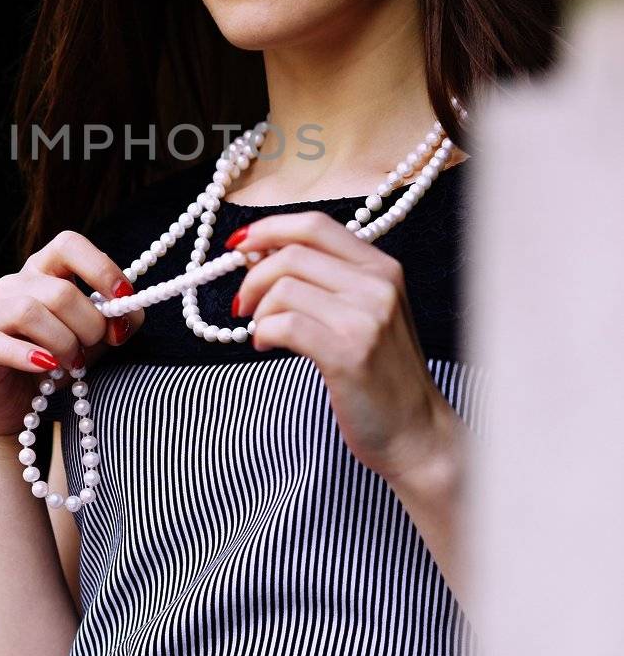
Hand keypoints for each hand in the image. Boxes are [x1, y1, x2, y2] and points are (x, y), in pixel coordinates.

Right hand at [0, 230, 144, 440]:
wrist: (12, 406)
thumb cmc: (54, 363)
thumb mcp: (95, 339)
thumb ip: (117, 320)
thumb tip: (127, 313)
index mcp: (44, 270)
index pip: (69, 244)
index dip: (100, 267)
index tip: (123, 297)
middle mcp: (15, 283)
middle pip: (60, 290)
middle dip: (88, 324)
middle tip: (91, 347)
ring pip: (32, 311)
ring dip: (63, 343)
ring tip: (71, 363)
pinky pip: (4, 342)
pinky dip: (32, 356)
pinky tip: (48, 367)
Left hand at [227, 211, 439, 481]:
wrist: (415, 431)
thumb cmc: (381, 374)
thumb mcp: (367, 312)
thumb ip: (328, 280)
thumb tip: (260, 254)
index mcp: (382, 267)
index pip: (314, 224)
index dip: (269, 229)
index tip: (240, 246)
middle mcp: (378, 284)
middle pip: (292, 253)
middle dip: (253, 276)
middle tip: (242, 305)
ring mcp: (366, 317)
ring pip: (284, 287)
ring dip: (259, 310)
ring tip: (263, 332)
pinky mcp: (348, 352)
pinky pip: (285, 324)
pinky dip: (263, 332)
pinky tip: (266, 346)